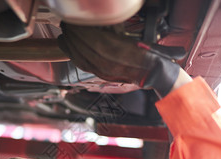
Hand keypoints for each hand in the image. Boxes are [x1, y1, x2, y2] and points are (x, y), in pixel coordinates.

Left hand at [58, 23, 184, 97]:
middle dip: (72, 34)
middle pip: (83, 47)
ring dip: (69, 43)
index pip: (92, 39)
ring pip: (80, 56)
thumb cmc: (153, 57)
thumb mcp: (144, 38)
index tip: (74, 20)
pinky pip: (82, 64)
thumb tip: (115, 22)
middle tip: (66, 23)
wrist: (156, 76)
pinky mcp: (102, 75)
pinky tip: (66, 46)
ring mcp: (104, 71)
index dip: (80, 29)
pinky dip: (72, 54)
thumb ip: (130, 31)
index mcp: (119, 52)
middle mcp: (109, 63)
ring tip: (64, 32)